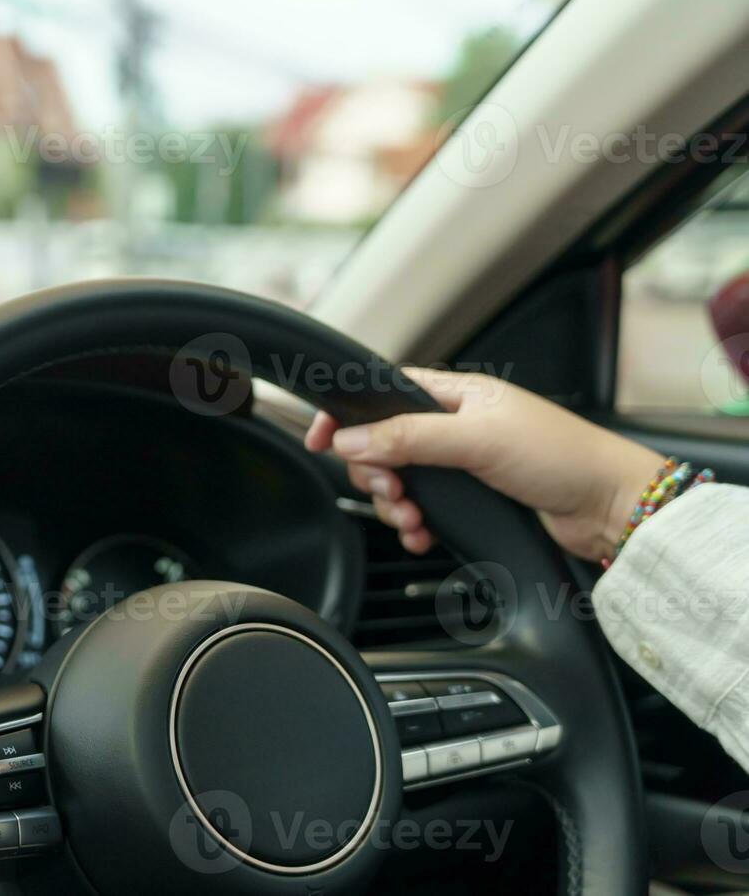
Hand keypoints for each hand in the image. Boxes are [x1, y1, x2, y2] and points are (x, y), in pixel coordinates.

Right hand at [304, 367, 664, 563]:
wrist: (610, 508)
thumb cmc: (562, 457)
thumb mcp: (476, 439)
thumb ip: (408, 437)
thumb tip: (350, 438)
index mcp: (454, 395)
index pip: (381, 394)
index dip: (347, 416)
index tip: (319, 440)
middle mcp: (453, 425)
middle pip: (381, 445)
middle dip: (375, 474)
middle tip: (390, 492)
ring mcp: (461, 463)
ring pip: (399, 481)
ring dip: (395, 505)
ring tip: (413, 520)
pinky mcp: (470, 498)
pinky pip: (422, 510)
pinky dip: (414, 527)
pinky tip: (425, 535)